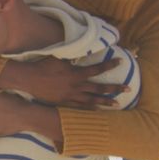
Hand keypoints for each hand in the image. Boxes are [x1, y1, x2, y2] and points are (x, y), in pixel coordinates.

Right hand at [0, 57, 126, 108]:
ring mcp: (70, 96)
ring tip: (117, 104)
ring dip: (106, 102)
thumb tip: (81, 48)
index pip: (97, 69)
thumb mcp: (59, 57)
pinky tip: (97, 111)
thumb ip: (71, 55)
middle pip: (99, 88)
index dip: (109, 65)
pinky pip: (80, 108)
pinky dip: (90, 109)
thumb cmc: (43, 66)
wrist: (29, 79)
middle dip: (115, 88)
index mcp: (76, 74)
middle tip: (128, 89)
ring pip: (92, 100)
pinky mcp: (64, 103)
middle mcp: (76, 86)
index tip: (120, 61)